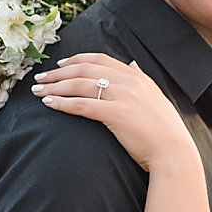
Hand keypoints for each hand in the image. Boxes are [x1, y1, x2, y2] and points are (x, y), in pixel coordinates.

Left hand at [31, 53, 194, 171]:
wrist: (173, 152)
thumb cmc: (164, 130)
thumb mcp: (155, 97)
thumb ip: (141, 79)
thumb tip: (132, 63)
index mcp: (137, 76)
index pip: (100, 59)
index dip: (76, 60)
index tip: (59, 65)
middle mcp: (129, 81)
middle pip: (85, 69)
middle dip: (58, 72)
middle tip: (40, 78)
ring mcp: (123, 96)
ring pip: (80, 84)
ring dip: (55, 86)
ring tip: (38, 90)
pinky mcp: (116, 114)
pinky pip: (82, 105)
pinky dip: (62, 102)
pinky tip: (49, 103)